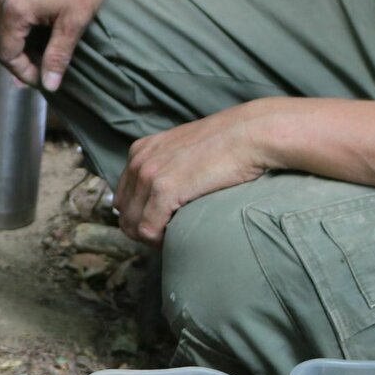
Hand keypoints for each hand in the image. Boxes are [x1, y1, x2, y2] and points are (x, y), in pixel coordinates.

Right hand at [0, 0, 121, 91]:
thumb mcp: (73, 23)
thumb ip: (57, 56)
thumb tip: (49, 85)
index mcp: (14, 12)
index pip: (7, 55)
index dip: (24, 72)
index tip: (44, 80)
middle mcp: (4, 1)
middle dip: (16, 61)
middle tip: (40, 70)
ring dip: (13, 45)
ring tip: (37, 53)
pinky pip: (4, 13)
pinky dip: (15, 29)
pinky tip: (35, 32)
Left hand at [114, 100, 283, 244]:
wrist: (251, 133)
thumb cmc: (228, 143)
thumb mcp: (185, 150)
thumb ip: (168, 167)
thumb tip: (164, 195)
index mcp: (140, 151)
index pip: (123, 196)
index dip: (137, 216)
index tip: (158, 225)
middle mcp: (139, 161)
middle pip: (124, 212)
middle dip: (140, 230)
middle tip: (165, 237)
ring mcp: (149, 175)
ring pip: (133, 224)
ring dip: (150, 238)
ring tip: (172, 239)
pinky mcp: (165, 189)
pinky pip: (148, 229)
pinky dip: (159, 241)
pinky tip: (175, 239)